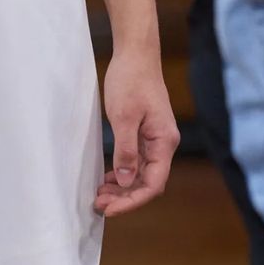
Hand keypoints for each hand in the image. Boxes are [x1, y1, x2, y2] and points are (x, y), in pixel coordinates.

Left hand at [97, 49, 178, 219]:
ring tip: (100, 195)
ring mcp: (155, 139)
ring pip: (141, 174)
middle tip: (99, 204)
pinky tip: (107, 178)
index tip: (110, 209)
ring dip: (122, 188)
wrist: (135, 55)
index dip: (132, 201)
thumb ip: (126, 150)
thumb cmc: (131, 80)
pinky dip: (122, 173)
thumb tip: (126, 181)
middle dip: (125, 197)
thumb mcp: (123, 116)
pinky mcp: (145, 133)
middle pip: (148, 182)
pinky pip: (136, 161)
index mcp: (164, 142)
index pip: (153, 183)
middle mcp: (163, 144)